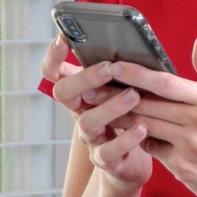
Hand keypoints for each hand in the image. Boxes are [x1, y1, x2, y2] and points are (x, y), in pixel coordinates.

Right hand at [39, 33, 153, 191]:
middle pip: (64, 92)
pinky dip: (125, 139)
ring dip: (110, 107)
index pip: (53, 71)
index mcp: (81, 91)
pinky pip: (109, 151)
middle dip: (85, 77)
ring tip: (133, 95)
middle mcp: (79, 111)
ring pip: (87, 121)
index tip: (64, 36)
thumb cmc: (130, 114)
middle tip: (109, 67)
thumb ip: (124, 68)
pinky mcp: (106, 159)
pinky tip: (142, 128)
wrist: (132, 161)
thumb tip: (136, 40)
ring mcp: (90, 136)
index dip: (53, 55)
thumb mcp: (124, 88)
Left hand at [112, 33, 196, 196]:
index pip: (167, 81)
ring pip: (145, 125)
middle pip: (149, 103)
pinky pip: (151, 147)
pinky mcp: (182, 166)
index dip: (137, 72)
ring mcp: (191, 144)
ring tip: (102, 108)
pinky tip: (128, 133)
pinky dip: (138, 139)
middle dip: (118, 94)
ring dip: (121, 116)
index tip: (115, 65)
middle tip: (94, 87)